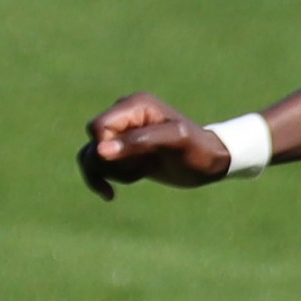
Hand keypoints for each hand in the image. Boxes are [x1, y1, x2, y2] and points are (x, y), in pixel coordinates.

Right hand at [76, 93, 233, 197]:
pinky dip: (101, 180)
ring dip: (112, 172)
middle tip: (145, 166)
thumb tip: (100, 150)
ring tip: (142, 172)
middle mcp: (122, 116)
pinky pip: (94, 166)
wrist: (210, 163)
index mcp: (134, 105)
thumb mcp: (175, 141)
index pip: (98, 127)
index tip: (137, 159)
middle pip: (93, 143)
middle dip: (114, 162)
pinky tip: (110, 195)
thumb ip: (139, 141)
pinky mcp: (119, 152)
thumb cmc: (198, 148)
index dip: (109, 148)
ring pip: (90, 156)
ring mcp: (119, 134)